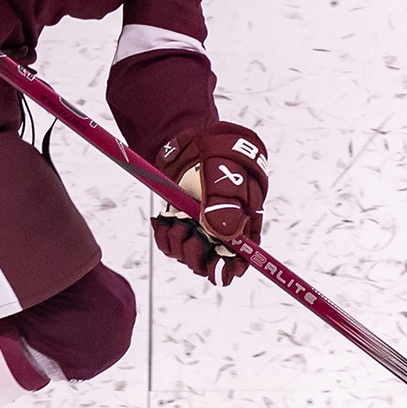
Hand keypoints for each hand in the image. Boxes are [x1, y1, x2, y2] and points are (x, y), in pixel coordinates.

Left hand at [151, 122, 268, 285]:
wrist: (192, 137)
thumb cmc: (219, 152)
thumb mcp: (225, 171)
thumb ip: (226, 201)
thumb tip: (227, 236)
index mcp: (244, 221)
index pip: (243, 256)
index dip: (232, 268)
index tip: (219, 270)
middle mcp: (223, 228)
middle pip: (214, 262)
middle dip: (199, 255)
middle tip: (190, 236)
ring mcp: (200, 227)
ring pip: (189, 255)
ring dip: (179, 243)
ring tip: (175, 220)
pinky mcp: (180, 223)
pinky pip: (170, 244)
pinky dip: (164, 236)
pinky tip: (162, 220)